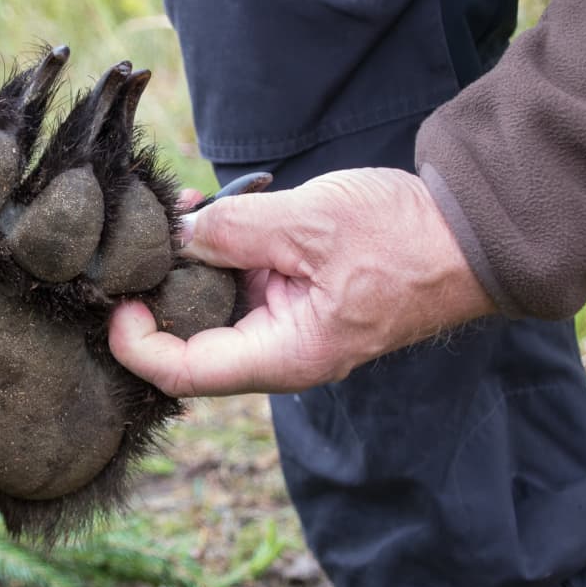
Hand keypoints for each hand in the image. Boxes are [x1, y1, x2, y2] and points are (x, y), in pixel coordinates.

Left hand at [108, 167, 496, 395]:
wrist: (469, 234)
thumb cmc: (405, 239)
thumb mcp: (311, 224)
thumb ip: (237, 231)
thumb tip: (180, 235)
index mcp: (284, 356)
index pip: (183, 374)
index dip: (135, 344)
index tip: (116, 300)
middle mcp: (278, 352)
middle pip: (188, 343)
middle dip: (157, 293)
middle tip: (136, 243)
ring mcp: (285, 326)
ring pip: (210, 308)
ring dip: (185, 264)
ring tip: (173, 213)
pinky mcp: (292, 298)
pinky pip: (238, 285)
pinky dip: (216, 252)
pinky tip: (203, 212)